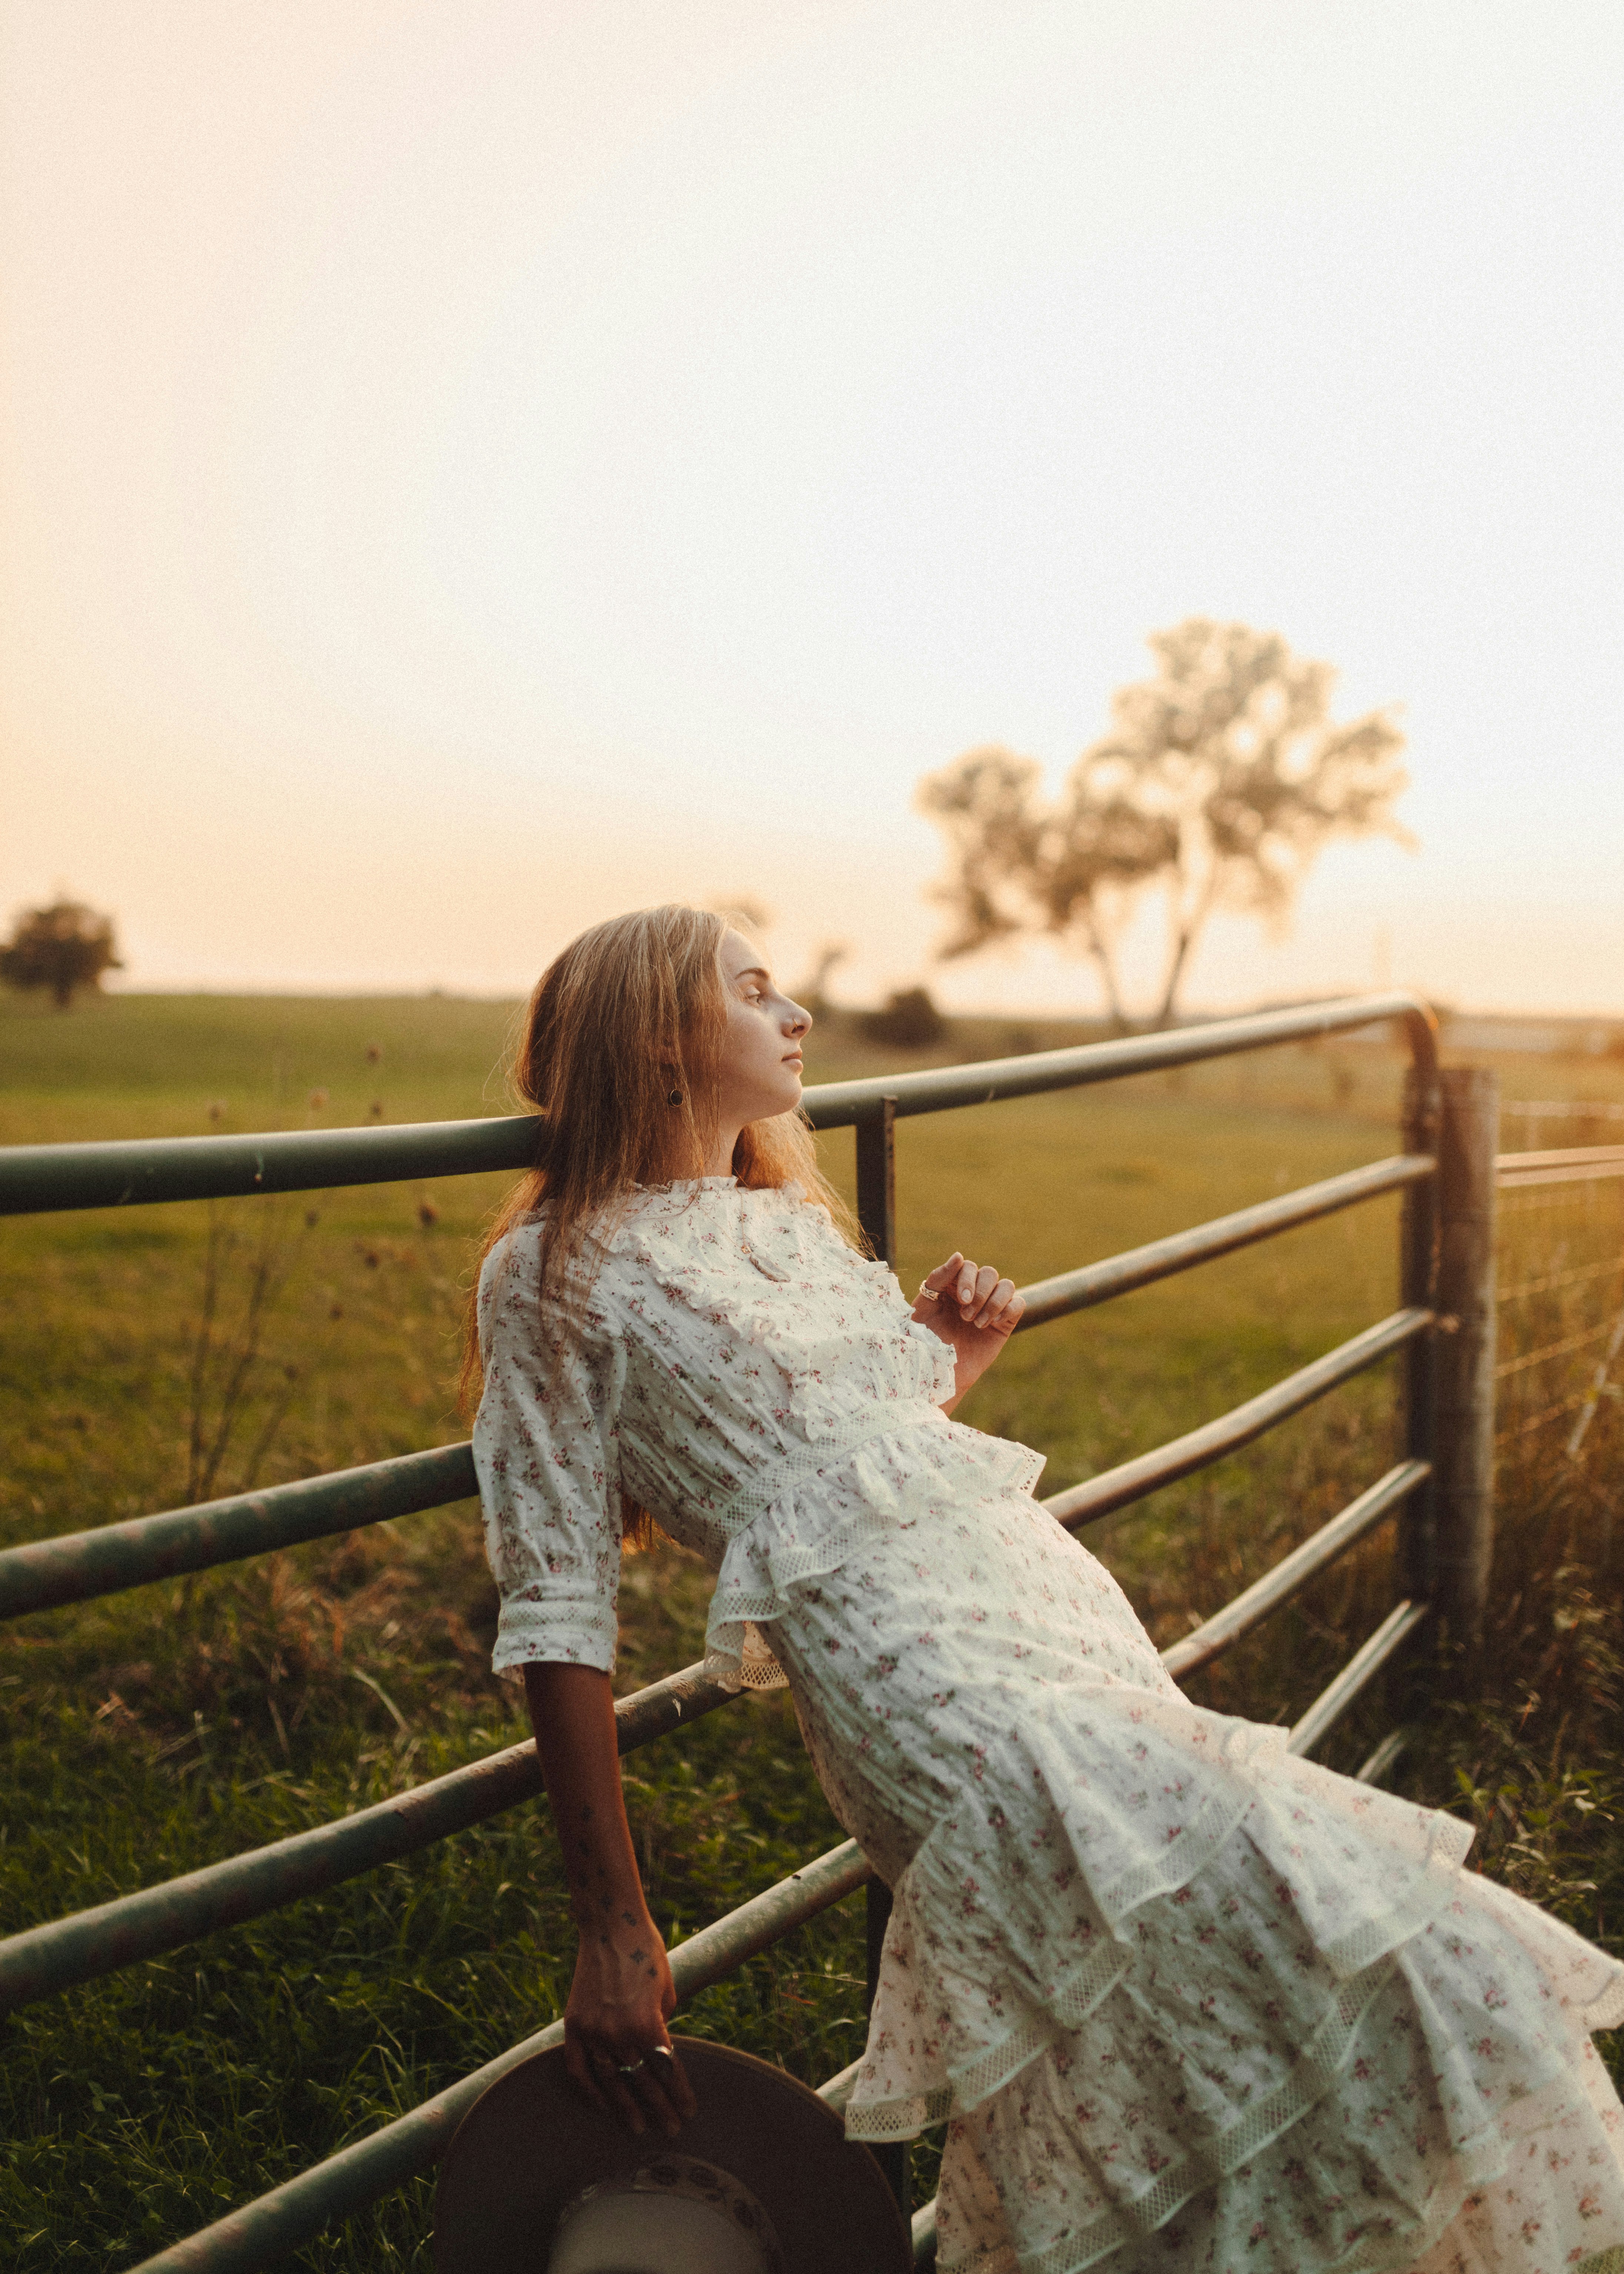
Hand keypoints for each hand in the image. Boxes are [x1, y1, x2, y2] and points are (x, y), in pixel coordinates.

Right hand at [562, 1910, 696, 2137]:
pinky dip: (590, 2091)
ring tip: (638, 2128)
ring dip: (626, 2108)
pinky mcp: (574, 2026)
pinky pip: (579, 2069)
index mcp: (648, 2023)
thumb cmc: (648, 1954)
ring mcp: (593, 2031)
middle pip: (642, 2082)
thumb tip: (659, 2055)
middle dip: (659, 2108)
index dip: (679, 2094)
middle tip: (671, 2130)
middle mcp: (619, 2033)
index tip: (688, 2113)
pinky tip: (603, 2106)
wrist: (611, 1926)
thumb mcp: (667, 1991)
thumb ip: (662, 2026)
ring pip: (611, 2082)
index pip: (667, 2071)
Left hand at [912, 1251, 1024, 1405]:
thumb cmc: (925, 1339)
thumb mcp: (924, 1306)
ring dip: (993, 1302)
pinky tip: (992, 1325)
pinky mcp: (1004, 1323)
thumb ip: (938, 1278)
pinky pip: (1018, 1304)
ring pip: (1007, 1285)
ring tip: (977, 1324)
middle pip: (989, 1273)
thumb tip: (959, 1255)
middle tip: (965, 1316)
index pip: (968, 1266)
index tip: (961, 1300)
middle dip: (979, 1293)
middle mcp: (974, 1292)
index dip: (967, 1279)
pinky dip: (1008, 1310)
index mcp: (953, 1284)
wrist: (938, 1372)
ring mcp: (990, 1306)